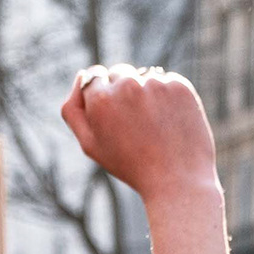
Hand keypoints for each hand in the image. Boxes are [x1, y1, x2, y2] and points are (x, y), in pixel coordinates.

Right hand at [60, 66, 227, 253]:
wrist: (176, 179)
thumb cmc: (129, 165)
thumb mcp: (90, 145)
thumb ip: (74, 110)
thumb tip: (81, 76)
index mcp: (100, 99)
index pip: (93, 77)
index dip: (101, 97)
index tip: (112, 116)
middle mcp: (126, 85)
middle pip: (118, 73)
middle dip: (122, 92)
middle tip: (133, 126)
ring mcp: (155, 83)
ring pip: (144, 77)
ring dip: (146, 94)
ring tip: (153, 126)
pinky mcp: (179, 86)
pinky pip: (167, 83)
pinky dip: (167, 98)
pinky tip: (170, 122)